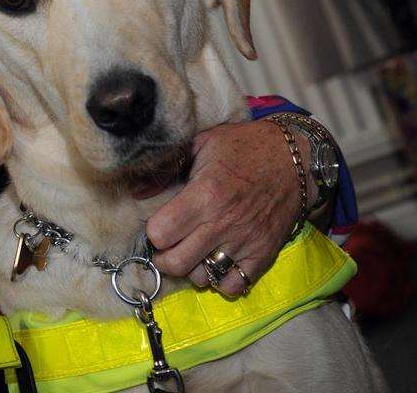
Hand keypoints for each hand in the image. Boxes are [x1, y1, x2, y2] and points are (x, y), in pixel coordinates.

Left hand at [145, 119, 315, 296]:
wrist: (294, 158)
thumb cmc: (242, 147)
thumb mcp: (199, 145)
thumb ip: (166, 169)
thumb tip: (136, 192)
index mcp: (203, 195)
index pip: (160, 234)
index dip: (153, 231)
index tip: (159, 224)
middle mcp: (222, 224)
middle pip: (176, 263)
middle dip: (164, 257)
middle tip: (168, 245)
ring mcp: (244, 243)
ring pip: (202, 278)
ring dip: (192, 268)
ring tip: (194, 251)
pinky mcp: (264, 256)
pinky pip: (234, 286)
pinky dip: (221, 280)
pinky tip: (218, 261)